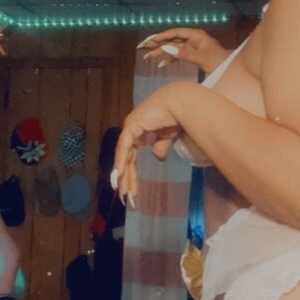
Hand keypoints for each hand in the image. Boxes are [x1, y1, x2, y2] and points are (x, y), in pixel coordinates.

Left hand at [112, 86, 182, 202]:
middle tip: (124, 195)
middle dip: (125, 177)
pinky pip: (125, 146)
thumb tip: (158, 158)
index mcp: (139, 133)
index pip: (131, 157)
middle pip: (126, 158)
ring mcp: (130, 127)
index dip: (131, 173)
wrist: (179, 105)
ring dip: (123, 173)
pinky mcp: (132, 125)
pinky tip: (120, 173)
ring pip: (123, 154)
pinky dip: (122, 160)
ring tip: (122, 189)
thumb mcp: (167, 138)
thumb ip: (160, 147)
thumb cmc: (175, 117)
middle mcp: (132, 130)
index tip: (131, 189)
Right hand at [137, 27, 229, 74]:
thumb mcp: (203, 59)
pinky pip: (178, 56)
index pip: (175, 33)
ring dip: (161, 52)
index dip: (161, 36)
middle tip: (142, 47)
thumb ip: (185, 53)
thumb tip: (167, 47)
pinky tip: (161, 65)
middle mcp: (194, 39)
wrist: (235, 72)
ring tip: (147, 57)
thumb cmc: (222, 64)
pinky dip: (170, 60)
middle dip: (158, 43)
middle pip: (172, 39)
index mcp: (197, 36)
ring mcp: (194, 48)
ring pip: (174, 48)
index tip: (149, 40)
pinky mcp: (194, 56)